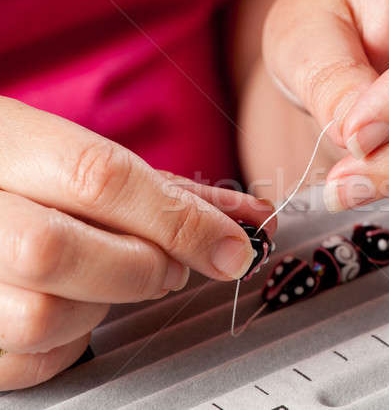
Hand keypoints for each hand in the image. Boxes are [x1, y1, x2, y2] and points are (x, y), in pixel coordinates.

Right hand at [0, 97, 275, 389]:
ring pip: (42, 317)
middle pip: (57, 251)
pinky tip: (72, 307)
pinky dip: (68, 344)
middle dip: (141, 266)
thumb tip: (250, 219)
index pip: (98, 178)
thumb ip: (169, 191)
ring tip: (104, 280)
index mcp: (3, 141)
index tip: (232, 248)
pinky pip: (25, 360)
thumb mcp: (88, 160)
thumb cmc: (32, 175)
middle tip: (166, 265)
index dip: (180, 219)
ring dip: (101, 307)